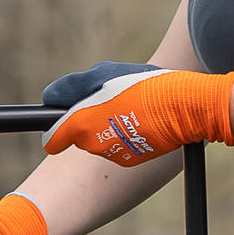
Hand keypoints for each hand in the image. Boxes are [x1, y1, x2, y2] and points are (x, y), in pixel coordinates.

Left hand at [42, 61, 233, 165]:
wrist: (183, 107)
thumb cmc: (145, 85)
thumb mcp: (104, 75)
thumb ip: (72, 87)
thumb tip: (49, 97)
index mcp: (83, 124)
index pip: (53, 139)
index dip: (53, 134)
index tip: (55, 131)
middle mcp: (94, 145)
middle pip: (80, 136)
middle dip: (88, 121)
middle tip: (110, 101)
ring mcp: (113, 154)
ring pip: (100, 141)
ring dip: (108, 126)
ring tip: (130, 108)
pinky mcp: (130, 159)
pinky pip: (119, 147)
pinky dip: (125, 136)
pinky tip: (141, 122)